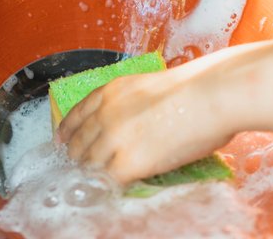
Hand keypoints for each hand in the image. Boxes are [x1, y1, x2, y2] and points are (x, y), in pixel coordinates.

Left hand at [56, 64, 236, 184]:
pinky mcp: (128, 163)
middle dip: (77, 156)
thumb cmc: (194, 88)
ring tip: (96, 179)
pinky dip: (109, 184)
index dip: (67, 131)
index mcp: (110, 91)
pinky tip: (114, 186)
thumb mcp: (146, 86)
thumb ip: (129, 104)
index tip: (62, 140)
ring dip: (92, 172)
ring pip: (90, 164)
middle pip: (79, 142)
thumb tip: (130, 124)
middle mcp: (105, 114)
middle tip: (80, 165)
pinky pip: (109, 179)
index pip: (77, 114)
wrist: (210, 96)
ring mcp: (114, 139)